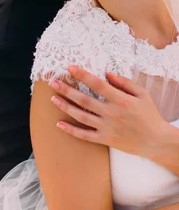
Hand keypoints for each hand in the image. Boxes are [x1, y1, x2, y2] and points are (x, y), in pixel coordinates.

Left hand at [49, 65, 169, 159]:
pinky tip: (59, 124)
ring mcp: (107, 127)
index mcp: (121, 100)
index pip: (97, 84)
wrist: (156, 142)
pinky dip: (71, 130)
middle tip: (53, 82)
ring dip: (65, 107)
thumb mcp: (142, 94)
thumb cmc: (150, 115)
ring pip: (81, 116)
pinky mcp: (105, 139)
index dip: (82, 75)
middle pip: (84, 99)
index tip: (70, 67)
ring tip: (53, 98)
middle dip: (67, 90)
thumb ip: (124, 83)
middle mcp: (111, 113)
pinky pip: (85, 135)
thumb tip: (106, 74)